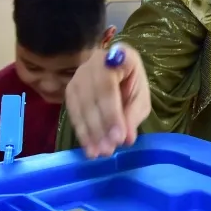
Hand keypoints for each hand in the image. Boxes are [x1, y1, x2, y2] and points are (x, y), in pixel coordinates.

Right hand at [64, 43, 150, 157]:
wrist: (116, 67)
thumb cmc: (131, 80)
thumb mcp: (141, 95)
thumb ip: (134, 114)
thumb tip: (127, 139)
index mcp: (118, 56)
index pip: (109, 86)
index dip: (113, 114)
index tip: (119, 138)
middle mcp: (93, 63)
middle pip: (92, 98)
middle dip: (100, 128)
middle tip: (109, 151)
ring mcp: (78, 75)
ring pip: (80, 107)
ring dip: (89, 133)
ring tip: (99, 153)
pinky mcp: (69, 90)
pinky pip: (73, 113)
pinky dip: (81, 132)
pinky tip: (89, 148)